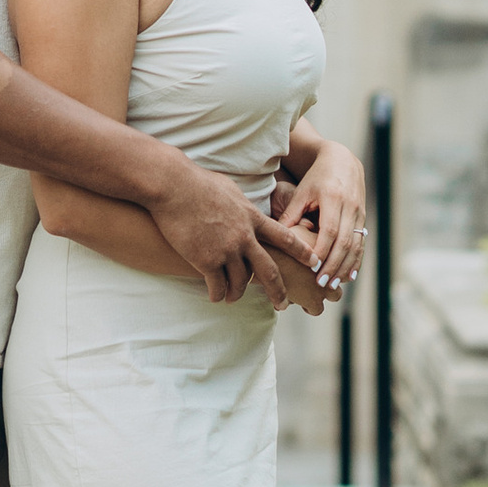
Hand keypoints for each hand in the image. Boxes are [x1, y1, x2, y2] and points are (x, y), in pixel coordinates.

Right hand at [150, 162, 300, 305]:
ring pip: (240, 282)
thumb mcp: (230, 190)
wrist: (173, 186)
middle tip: (283, 304)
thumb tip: (245, 207)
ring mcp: (226, 250)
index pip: (285, 237)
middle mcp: (244, 236)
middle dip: (278, 290)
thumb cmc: (197, 182)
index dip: (301, 251)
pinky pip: (217, 286)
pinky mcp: (206, 260)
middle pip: (269, 270)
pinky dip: (217, 295)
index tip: (314, 262)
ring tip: (232, 298)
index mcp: (252, 218)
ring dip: (237, 294)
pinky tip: (214, 297)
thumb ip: (242, 205)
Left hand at [272, 141, 365, 300]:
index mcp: (333, 198)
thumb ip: (291, 214)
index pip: (330, 230)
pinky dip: (355, 261)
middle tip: (321, 284)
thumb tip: (277, 238)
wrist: (343, 161)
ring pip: (356, 245)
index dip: (323, 251)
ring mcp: (359, 213)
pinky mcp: (363, 218)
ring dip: (345, 267)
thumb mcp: (302, 192)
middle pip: (345, 242)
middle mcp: (350, 206)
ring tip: (333, 285)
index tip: (312, 269)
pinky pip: (361, 244)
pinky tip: (348, 277)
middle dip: (334, 265)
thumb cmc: (316, 178)